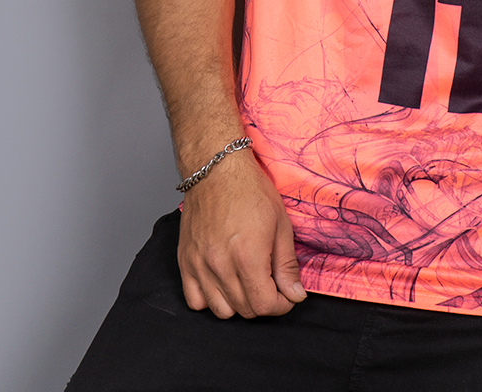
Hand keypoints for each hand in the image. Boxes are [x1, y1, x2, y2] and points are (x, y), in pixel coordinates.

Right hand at [177, 148, 306, 318]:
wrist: (217, 170)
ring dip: (239, 304)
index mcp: (248, 256)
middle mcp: (221, 265)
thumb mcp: (280, 224)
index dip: (281, 305)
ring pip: (220, 310)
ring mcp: (199, 266)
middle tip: (271, 285)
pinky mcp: (186, 262)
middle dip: (263, 303)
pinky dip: (210, 300)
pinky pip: (195, 301)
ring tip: (248, 283)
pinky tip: (224, 283)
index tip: (287, 295)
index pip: (264, 305)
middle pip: (244, 310)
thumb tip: (295, 295)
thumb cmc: (250, 190)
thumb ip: (287, 265)